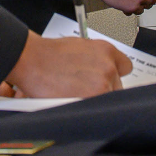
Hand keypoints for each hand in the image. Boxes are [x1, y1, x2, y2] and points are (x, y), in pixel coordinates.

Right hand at [4, 31, 132, 98]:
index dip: (114, 75)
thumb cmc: (47, 54)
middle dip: (103, 89)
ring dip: (95, 100)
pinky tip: (74, 101)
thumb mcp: (79, 47)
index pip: (125, 67)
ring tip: (75, 95)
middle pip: (118, 86)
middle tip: (85, 90)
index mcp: (106, 50)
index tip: (108, 79)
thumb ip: (95, 59)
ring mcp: (102, 83)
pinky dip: (88, 109)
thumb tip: (100, 71)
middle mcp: (108, 66)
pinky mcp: (93, 98)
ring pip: (108, 99)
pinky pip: (98, 109)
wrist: (31, 60)